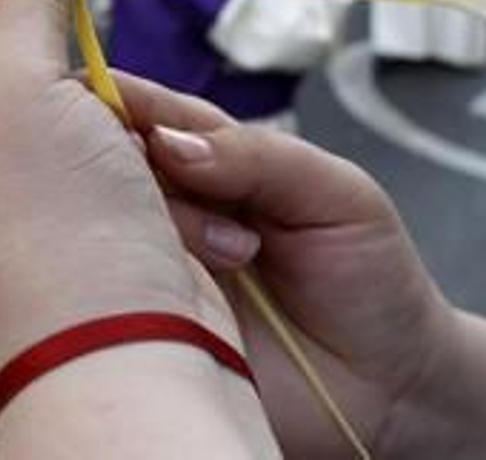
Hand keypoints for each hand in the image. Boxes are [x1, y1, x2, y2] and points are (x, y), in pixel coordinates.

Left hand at [0, 0, 243, 399]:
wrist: (119, 362)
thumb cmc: (41, 224)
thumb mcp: (21, 83)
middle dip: (13, 12)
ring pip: (16, 112)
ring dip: (61, 72)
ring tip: (91, 28)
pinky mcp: (36, 248)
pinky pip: (58, 161)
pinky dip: (90, 129)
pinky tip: (121, 109)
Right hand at [144, 98, 457, 457]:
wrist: (390, 387)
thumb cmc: (371, 277)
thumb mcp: (335, 194)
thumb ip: (258, 157)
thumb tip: (170, 142)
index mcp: (214, 159)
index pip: (147, 114)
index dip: (114, 100)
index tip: (94, 99)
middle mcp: (174, 210)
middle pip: (110, 165)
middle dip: (130, 160)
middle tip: (173, 173)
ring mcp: (158, 271)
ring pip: (109, 227)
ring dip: (162, 227)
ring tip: (240, 253)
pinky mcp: (152, 330)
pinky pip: (115, 299)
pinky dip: (134, 283)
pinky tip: (179, 285)